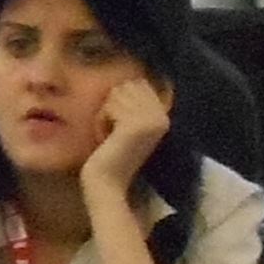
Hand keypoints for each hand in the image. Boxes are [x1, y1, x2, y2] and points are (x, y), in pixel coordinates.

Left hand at [78, 74, 170, 199]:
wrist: (106, 185)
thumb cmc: (110, 155)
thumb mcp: (127, 126)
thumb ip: (134, 104)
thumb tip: (133, 78)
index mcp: (163, 116)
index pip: (138, 82)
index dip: (120, 101)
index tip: (119, 128)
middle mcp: (161, 117)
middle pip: (128, 85)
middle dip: (112, 105)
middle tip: (112, 133)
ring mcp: (150, 121)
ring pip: (117, 94)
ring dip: (105, 114)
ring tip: (109, 137)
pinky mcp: (135, 126)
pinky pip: (109, 107)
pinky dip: (101, 121)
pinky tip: (105, 140)